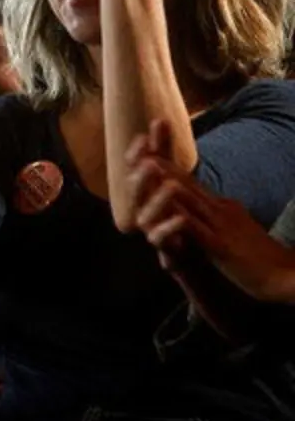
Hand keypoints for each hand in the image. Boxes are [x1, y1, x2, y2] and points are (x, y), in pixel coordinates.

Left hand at [127, 120, 294, 303]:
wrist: (283, 275)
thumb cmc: (259, 254)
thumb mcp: (235, 226)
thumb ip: (218, 216)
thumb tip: (204, 206)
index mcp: (222, 206)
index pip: (190, 181)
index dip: (168, 166)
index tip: (147, 151)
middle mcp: (220, 210)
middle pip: (187, 182)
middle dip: (162, 164)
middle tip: (140, 145)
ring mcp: (221, 226)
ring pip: (190, 199)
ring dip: (168, 180)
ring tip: (148, 163)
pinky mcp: (221, 246)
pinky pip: (199, 230)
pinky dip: (182, 217)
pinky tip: (168, 209)